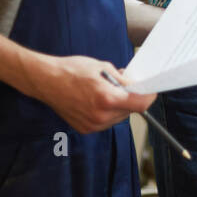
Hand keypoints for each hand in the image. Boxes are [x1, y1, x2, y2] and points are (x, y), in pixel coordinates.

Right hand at [19, 53, 155, 133]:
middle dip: (131, 98)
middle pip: (130, 110)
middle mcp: (101, 116)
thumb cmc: (70, 70)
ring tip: (105, 91)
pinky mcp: (85, 129)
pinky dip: (107, 112)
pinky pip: (106, 121)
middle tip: (123, 85)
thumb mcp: (102, 67)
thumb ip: (122, 79)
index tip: (151, 91)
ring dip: (118, 106)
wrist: (45, 81)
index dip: (148, 96)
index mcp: (107, 98)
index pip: (140, 104)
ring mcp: (92, 125)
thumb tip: (135, 85)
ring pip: (119, 117)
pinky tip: (96, 100)